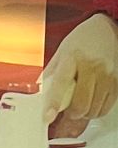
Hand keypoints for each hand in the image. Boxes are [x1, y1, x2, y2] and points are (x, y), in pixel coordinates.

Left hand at [42, 15, 117, 137]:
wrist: (106, 30)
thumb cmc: (81, 43)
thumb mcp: (61, 54)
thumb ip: (50, 75)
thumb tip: (37, 97)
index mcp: (72, 57)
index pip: (61, 83)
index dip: (54, 102)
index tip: (48, 117)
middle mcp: (91, 66)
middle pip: (80, 104)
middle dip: (71, 114)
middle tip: (68, 110)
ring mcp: (106, 75)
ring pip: (92, 110)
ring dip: (83, 113)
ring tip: (80, 102)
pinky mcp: (116, 82)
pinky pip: (104, 109)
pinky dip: (95, 111)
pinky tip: (91, 101)